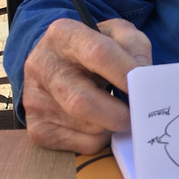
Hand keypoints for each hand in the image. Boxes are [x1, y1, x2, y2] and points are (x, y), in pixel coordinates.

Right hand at [22, 18, 151, 152]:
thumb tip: (143, 76)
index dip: (125, 71)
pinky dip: (101, 138)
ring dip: (112, 125)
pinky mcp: (37, 128)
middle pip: (82, 101)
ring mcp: (34, 99)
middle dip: (118, 113)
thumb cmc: (94, 47)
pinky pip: (80, 145)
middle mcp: (42, 65)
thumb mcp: (117, 33)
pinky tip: (100, 121)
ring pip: (86, 126)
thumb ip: (135, 47)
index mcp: (63, 34)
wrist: (56, 62)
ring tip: (117, 111)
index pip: (98, 53)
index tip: (144, 85)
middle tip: (137, 113)